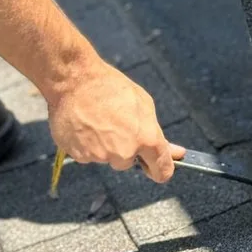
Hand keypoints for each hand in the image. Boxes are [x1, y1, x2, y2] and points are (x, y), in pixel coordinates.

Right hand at [47, 60, 185, 182]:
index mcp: (145, 139)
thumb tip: (178, 153)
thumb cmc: (110, 87)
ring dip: (104, 145)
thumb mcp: (142, 104)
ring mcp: (100, 156)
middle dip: (125, 148)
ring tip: (97, 119)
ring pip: (107, 158)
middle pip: (128, 162)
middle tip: (116, 123)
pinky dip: (87, 144)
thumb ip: (157, 133)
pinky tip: (85, 124)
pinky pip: (88, 155)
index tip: (156, 166)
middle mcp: (124, 153)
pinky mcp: (79, 155)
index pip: (161, 170)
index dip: (160, 169)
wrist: (74, 80)